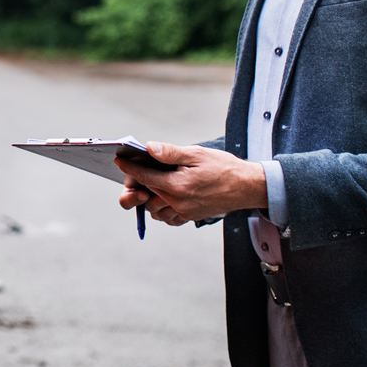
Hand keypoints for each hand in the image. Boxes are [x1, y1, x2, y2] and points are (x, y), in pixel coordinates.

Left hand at [117, 141, 268, 225]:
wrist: (247, 187)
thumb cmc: (223, 167)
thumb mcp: (197, 154)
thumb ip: (170, 152)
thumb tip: (148, 148)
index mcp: (177, 185)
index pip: (144, 177)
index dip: (129, 169)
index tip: (119, 161)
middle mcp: (178, 202)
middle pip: (146, 196)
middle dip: (137, 185)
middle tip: (134, 174)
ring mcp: (184, 212)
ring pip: (154, 209)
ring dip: (148, 197)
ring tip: (147, 184)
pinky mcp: (190, 217)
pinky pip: (168, 218)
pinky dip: (161, 209)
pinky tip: (163, 197)